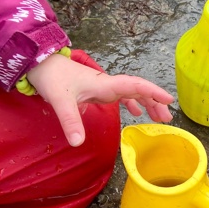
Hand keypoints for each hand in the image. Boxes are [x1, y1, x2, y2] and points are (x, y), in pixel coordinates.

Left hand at [26, 53, 174, 146]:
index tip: (168, 101)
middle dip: (154, 103)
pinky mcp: (97, 90)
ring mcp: (103, 86)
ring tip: (158, 118)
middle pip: (138, 91)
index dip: (153, 93)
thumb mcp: (60, 101)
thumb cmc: (51, 78)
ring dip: (146, 104)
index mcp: (104, 85)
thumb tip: (78, 143)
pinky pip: (121, 96)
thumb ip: (70, 122)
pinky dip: (132, 104)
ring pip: (131, 93)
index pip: (135, 86)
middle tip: (167, 119)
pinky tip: (135, 113)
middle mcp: (108, 84)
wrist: (39, 63)